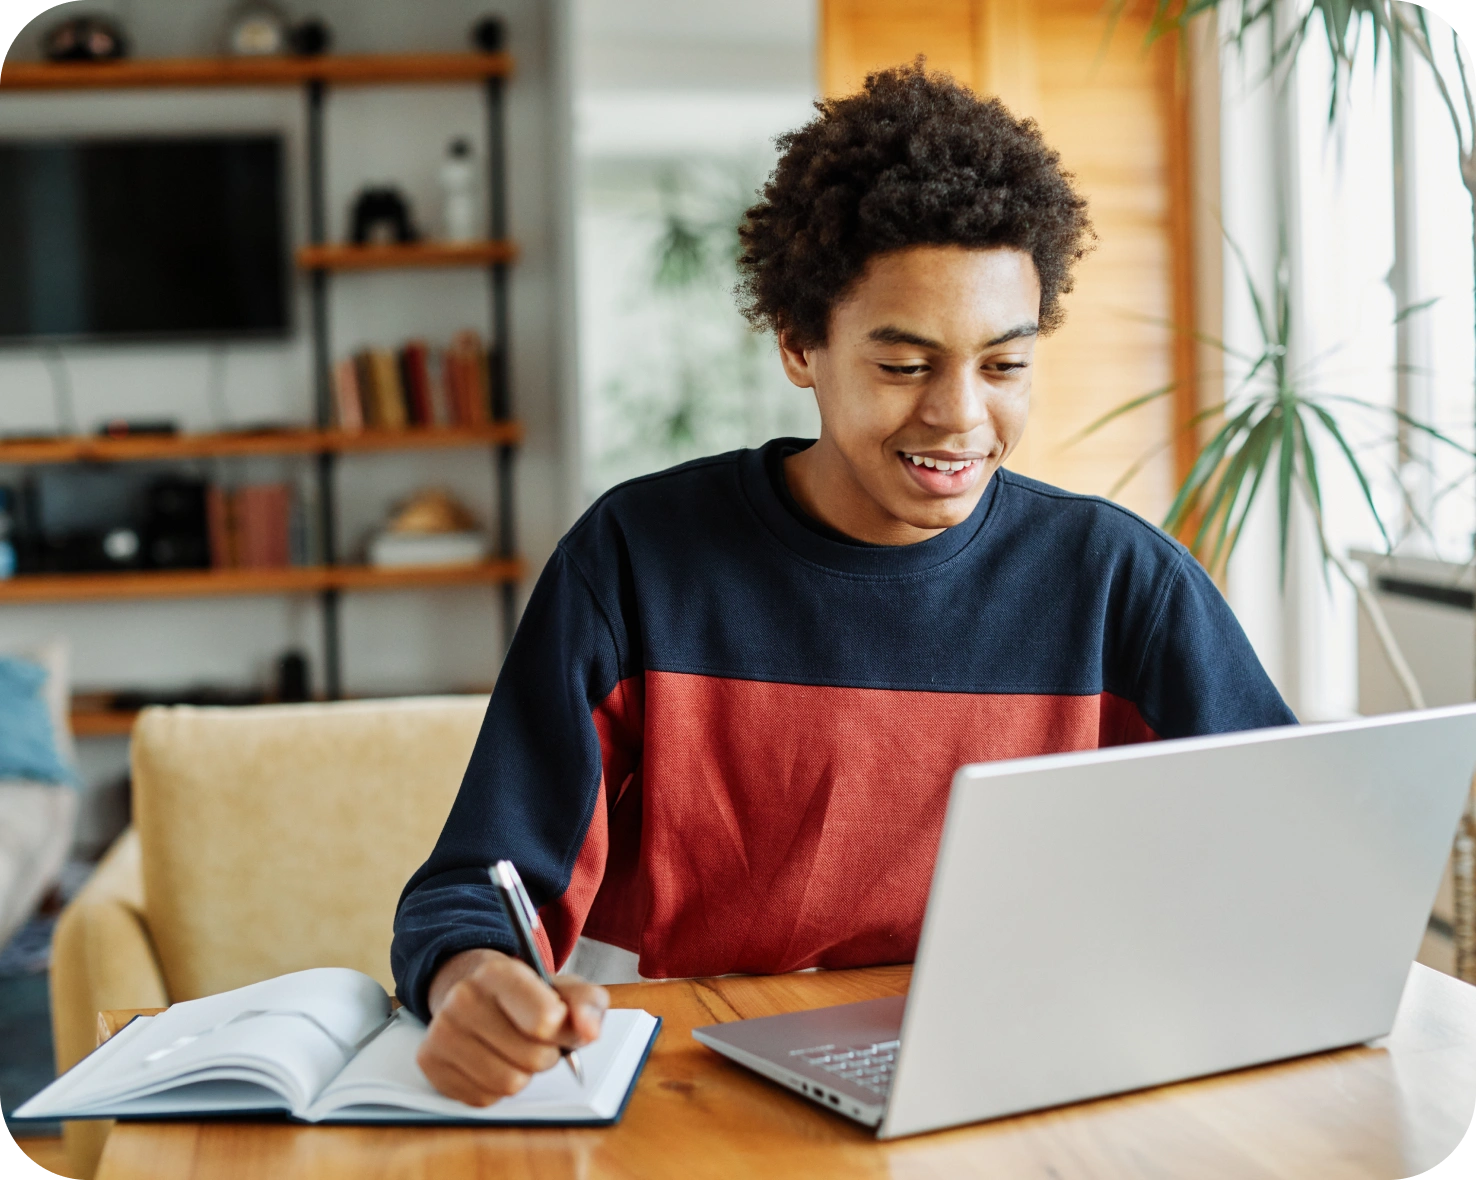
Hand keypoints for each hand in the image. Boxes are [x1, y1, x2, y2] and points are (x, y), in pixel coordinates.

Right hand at [417, 948, 608, 1104]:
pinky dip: (495, 1087)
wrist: (469, 990)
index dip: (563, 1031)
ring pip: (508, 1084)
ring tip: (513, 1050)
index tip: (558, 1023)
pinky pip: (483, 1098)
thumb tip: (589, 1032)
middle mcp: (463, 999)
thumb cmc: (524, 994)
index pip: (545, 1020)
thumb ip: (587, 1004)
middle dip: (546, 1055)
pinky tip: (491, 1060)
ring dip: (521, 1074)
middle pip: (532, 1058)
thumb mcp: (562, 987)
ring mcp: (442, 1032)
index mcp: (498, 973)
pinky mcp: (430, 1063)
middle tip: (537, 1039)